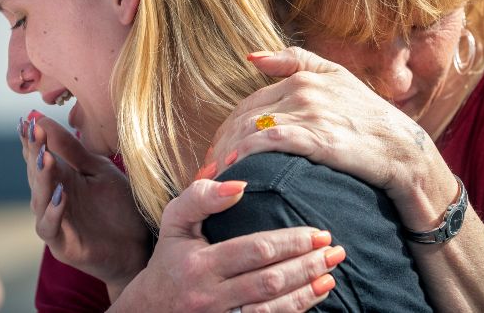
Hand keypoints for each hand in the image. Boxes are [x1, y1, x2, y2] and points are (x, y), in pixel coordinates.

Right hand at [19, 112, 150, 291]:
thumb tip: (43, 120)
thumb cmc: (118, 207)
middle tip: (34, 132)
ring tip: (45, 158)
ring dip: (42, 179)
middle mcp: (51, 200)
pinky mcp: (63, 244)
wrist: (138, 244)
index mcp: (61, 179)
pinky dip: (54, 211)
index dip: (32, 140)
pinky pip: (50, 227)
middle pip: (36, 175)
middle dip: (34, 153)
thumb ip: (74, 150)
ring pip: (39, 199)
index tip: (27, 120)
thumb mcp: (99, 171)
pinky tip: (61, 195)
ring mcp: (55, 222)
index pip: (39, 156)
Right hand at [110, 179, 341, 311]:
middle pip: (269, 282)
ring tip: (330, 274)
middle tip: (335, 251)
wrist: (148, 310)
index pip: (255, 251)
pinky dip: (295, 310)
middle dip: (307, 265)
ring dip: (306, 292)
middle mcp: (210, 296)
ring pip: (272, 310)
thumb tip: (239, 183)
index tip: (318, 233)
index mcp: (200, 265)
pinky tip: (315, 296)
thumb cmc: (168, 259)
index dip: (291, 242)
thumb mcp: (174, 222)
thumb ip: (201, 197)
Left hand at [206, 47, 454, 229]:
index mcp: (303, 78)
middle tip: (208, 170)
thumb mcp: (338, 78)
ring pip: (252, 129)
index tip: (216, 152)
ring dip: (227, 153)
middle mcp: (304, 90)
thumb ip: (295, 62)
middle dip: (221, 144)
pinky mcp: (318, 137)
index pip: (249, 103)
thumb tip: (251, 56)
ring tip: (215, 177)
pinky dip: (248, 153)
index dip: (227, 129)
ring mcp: (311, 113)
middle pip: (245, 117)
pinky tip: (236, 168)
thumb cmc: (370, 119)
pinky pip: (270, 142)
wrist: (403, 150)